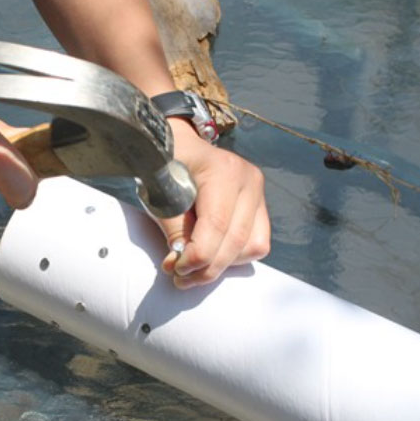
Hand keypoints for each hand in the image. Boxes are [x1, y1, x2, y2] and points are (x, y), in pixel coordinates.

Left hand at [156, 119, 269, 288]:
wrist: (180, 142)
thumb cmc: (166, 162)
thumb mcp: (159, 189)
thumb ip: (172, 225)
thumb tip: (179, 260)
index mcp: (223, 171)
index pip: (217, 225)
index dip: (197, 255)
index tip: (175, 268)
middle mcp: (249, 180)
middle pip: (236, 241)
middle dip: (207, 267)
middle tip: (180, 277)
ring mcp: (259, 192)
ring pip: (253, 246)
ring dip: (222, 265)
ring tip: (193, 269)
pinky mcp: (260, 205)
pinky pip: (257, 242)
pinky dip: (234, 256)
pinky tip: (211, 254)